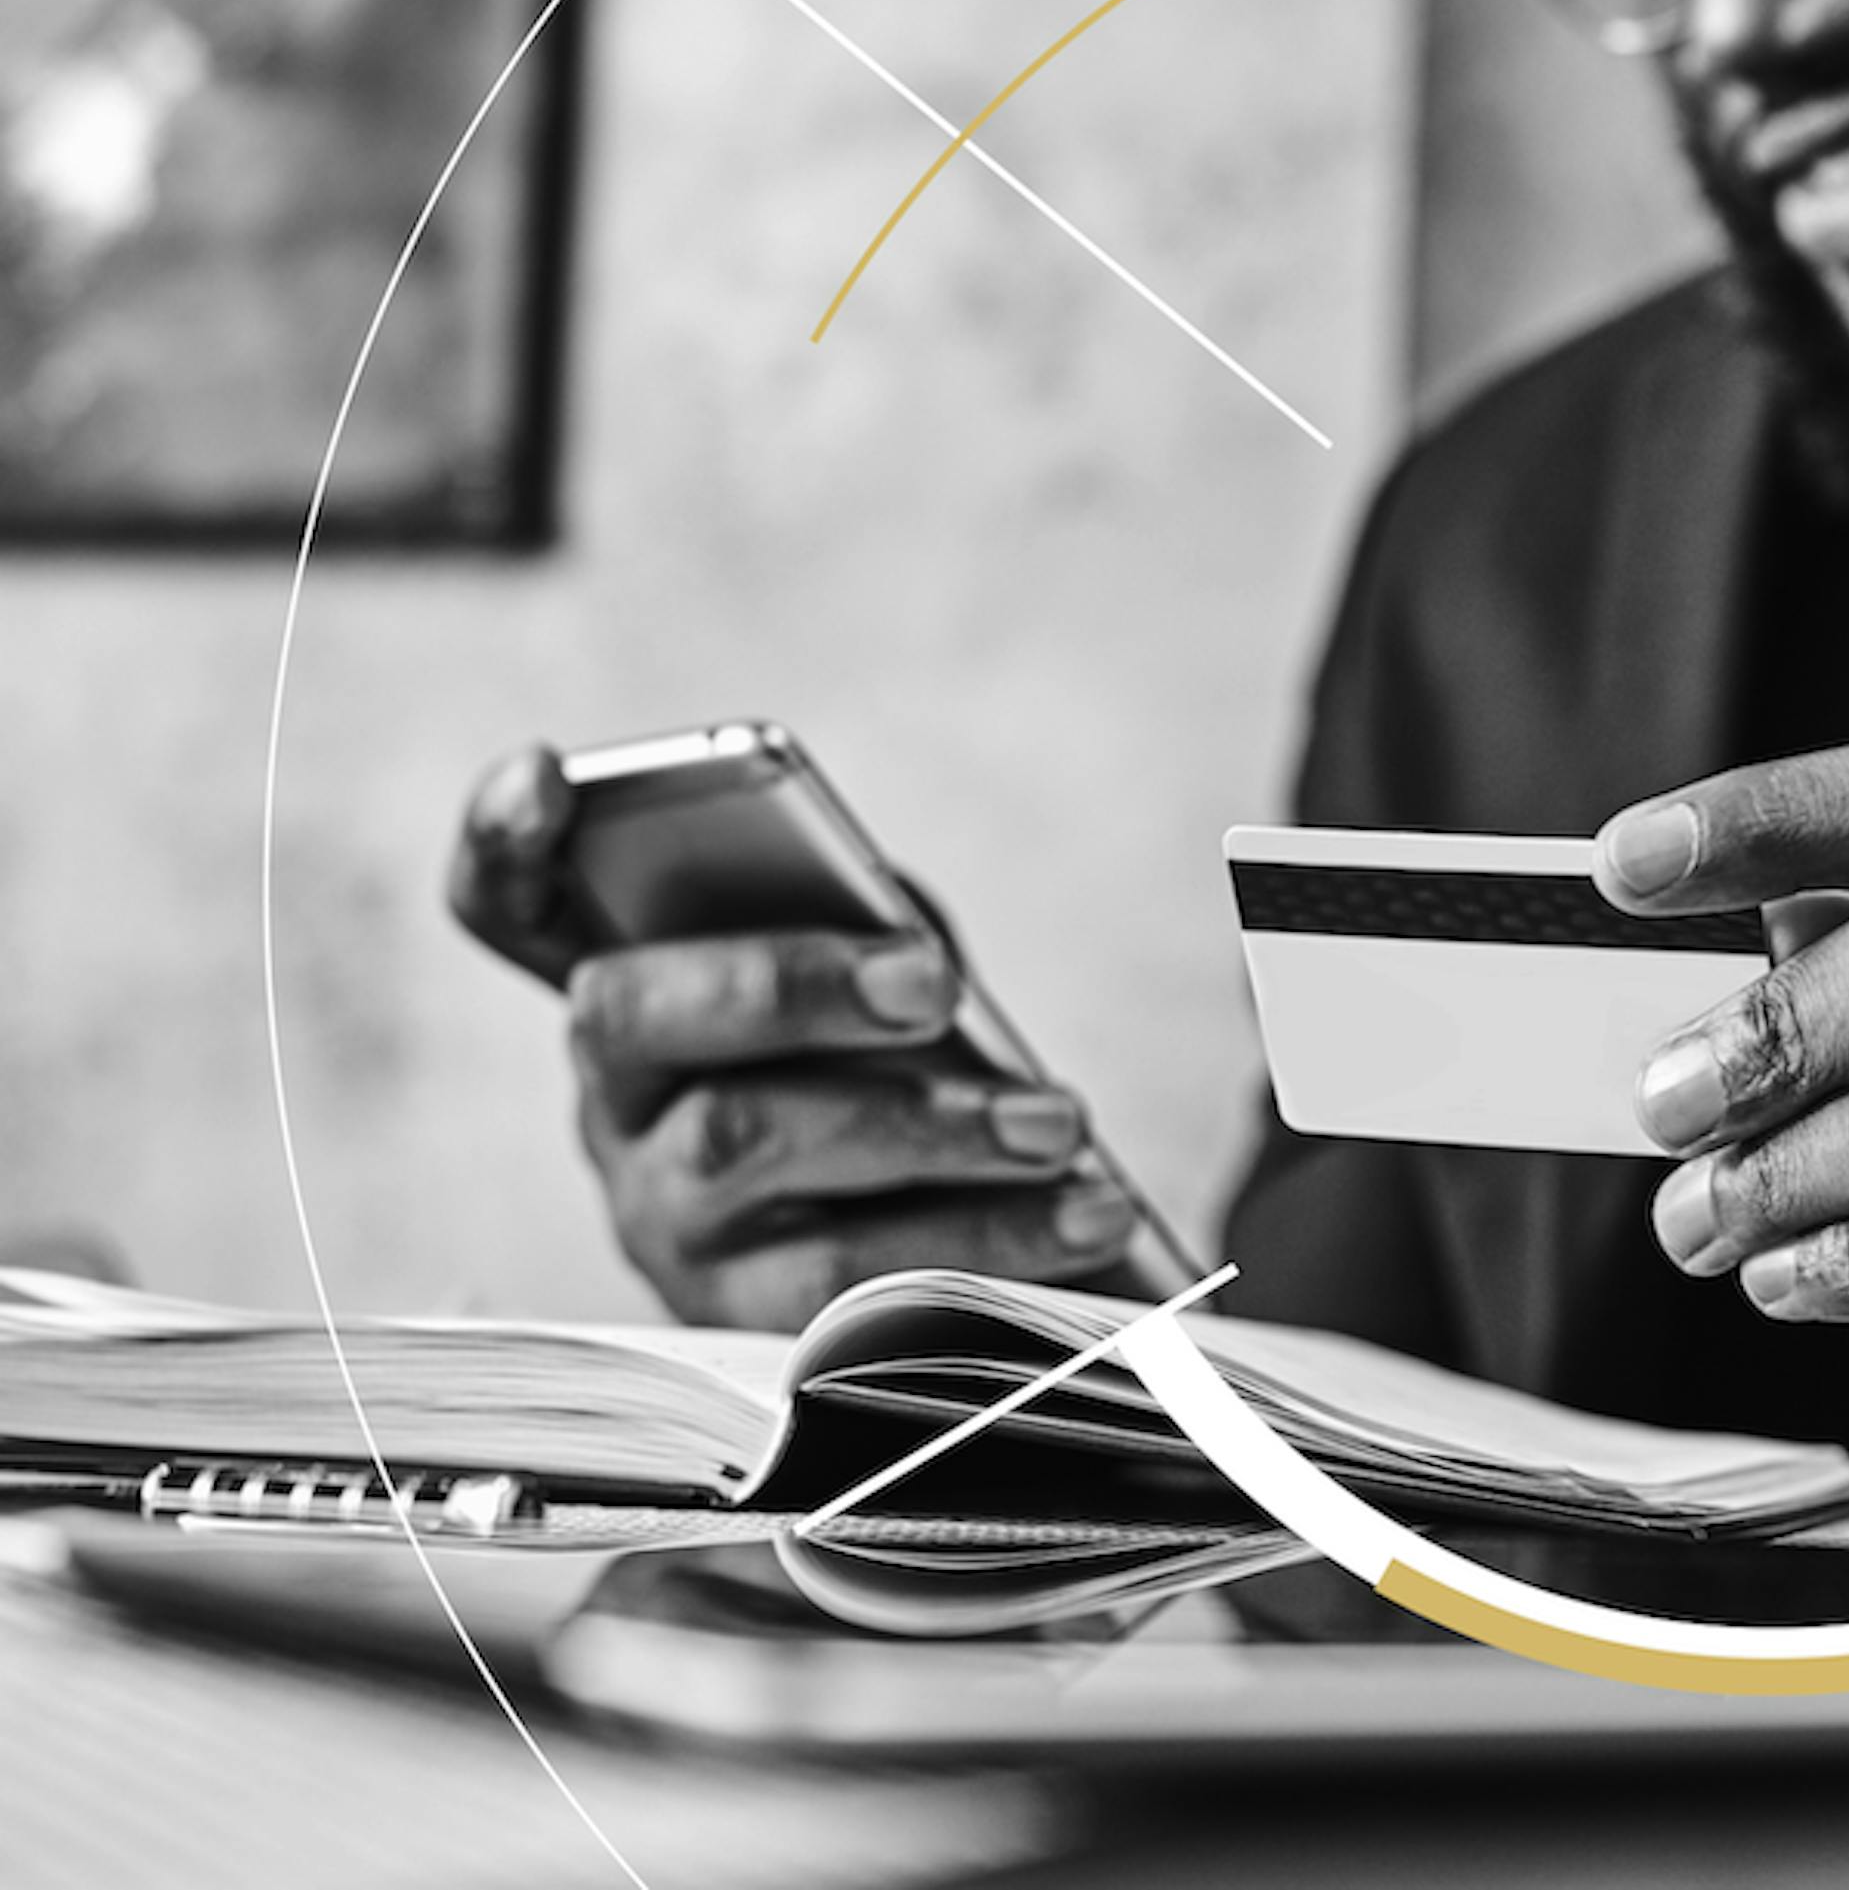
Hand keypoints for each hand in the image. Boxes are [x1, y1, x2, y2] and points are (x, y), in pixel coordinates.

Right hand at [447, 745, 1135, 1329]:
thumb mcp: (882, 983)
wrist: (955, 1262)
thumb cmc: (906, 1077)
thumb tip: (908, 951)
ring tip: (1063, 1125)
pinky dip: (986, 1249)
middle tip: (934, 981)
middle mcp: (615, 1104)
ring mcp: (664, 1221)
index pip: (509, 904)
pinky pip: (846, 1292)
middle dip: (790, 982)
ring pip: (752, 1149)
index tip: (544, 771)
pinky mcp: (741, 1331)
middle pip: (645, 1015)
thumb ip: (869, 930)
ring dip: (926, 1132)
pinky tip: (1092, 1224)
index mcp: (635, 994)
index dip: (503, 839)